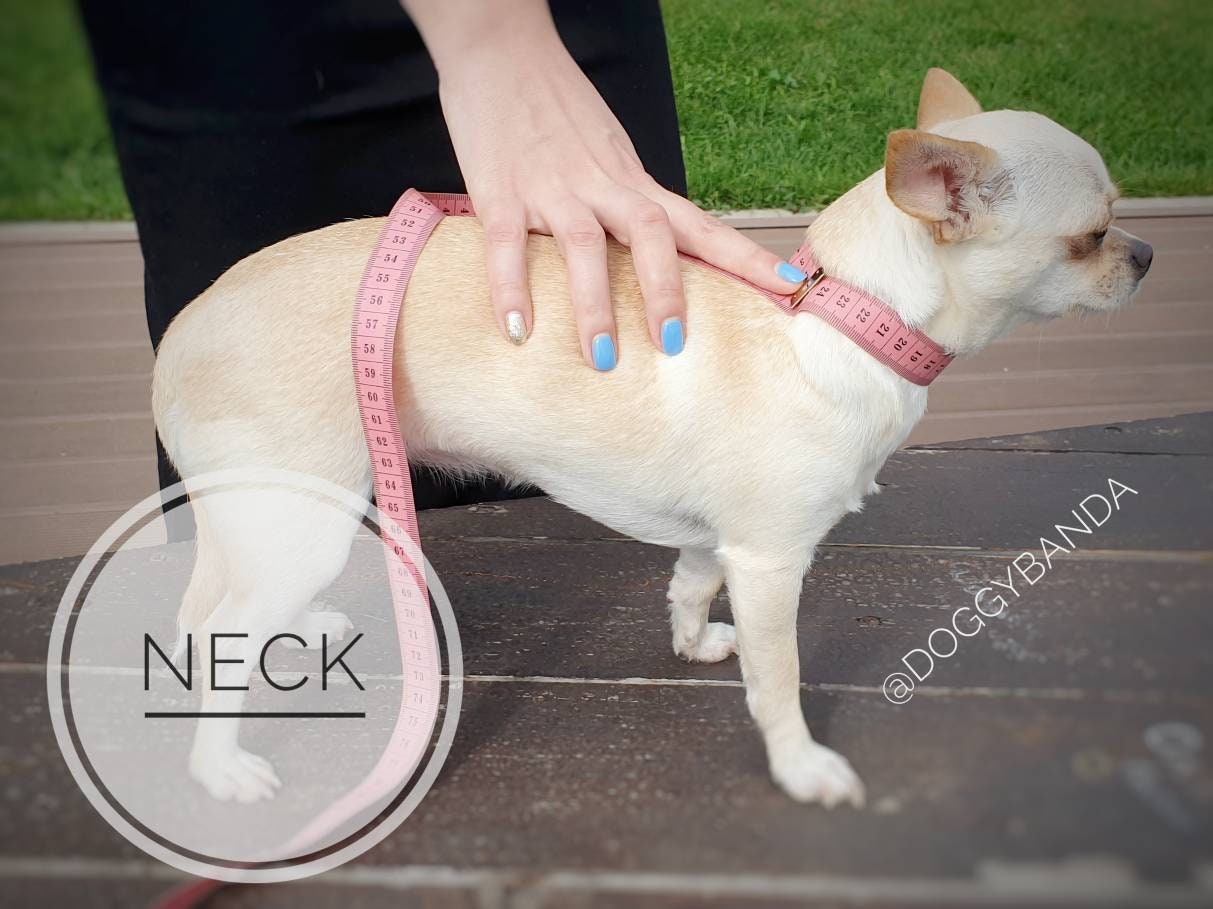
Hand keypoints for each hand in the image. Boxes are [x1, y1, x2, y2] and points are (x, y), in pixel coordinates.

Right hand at [405, 2, 807, 368]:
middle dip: (666, 289)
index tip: (791, 288)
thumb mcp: (607, 153)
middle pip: (649, 233)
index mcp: (632, 179)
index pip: (697, 221)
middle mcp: (601, 183)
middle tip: (673, 345)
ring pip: (583, 244)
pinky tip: (518, 330)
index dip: (746, 257)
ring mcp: (551, 187)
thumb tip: (651, 258)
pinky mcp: (500, 191)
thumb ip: (626, 200)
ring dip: (594, 303)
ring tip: (602, 359)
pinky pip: (507, 245)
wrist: (500, 49)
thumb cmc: (555, 108)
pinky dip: (512, 289)